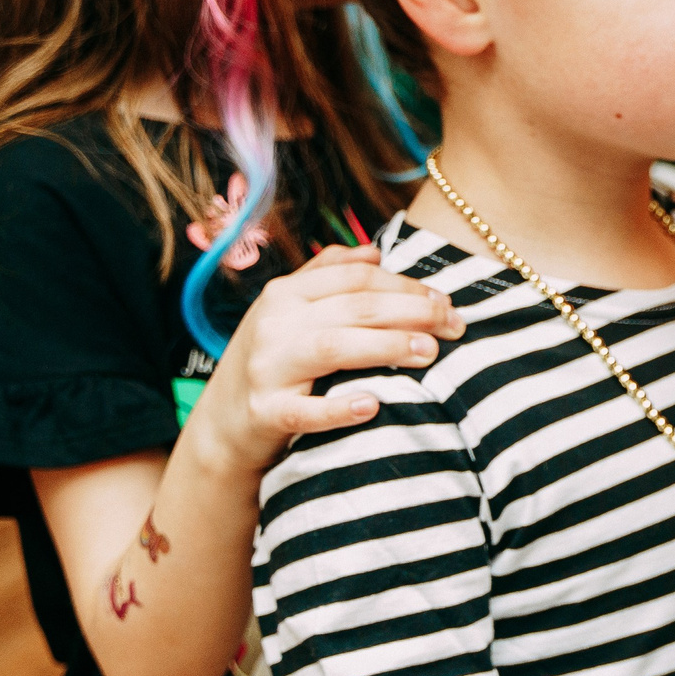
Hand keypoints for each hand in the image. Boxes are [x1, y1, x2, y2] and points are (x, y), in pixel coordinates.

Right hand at [194, 244, 465, 473]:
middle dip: (411, 312)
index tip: (446, 300)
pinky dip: (338, 409)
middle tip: (454, 325)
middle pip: (353, 308)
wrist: (221, 425)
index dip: (405, 285)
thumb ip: (328, 276)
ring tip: (429, 353)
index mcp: (286, 293)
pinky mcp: (265, 413)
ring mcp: (267, 368)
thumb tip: (375, 250)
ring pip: (332, 347)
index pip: (355, 278)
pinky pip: (304, 411)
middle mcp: (274, 323)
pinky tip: (372, 405)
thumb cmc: (272, 362)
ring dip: (386, 347)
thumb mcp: (289, 312)